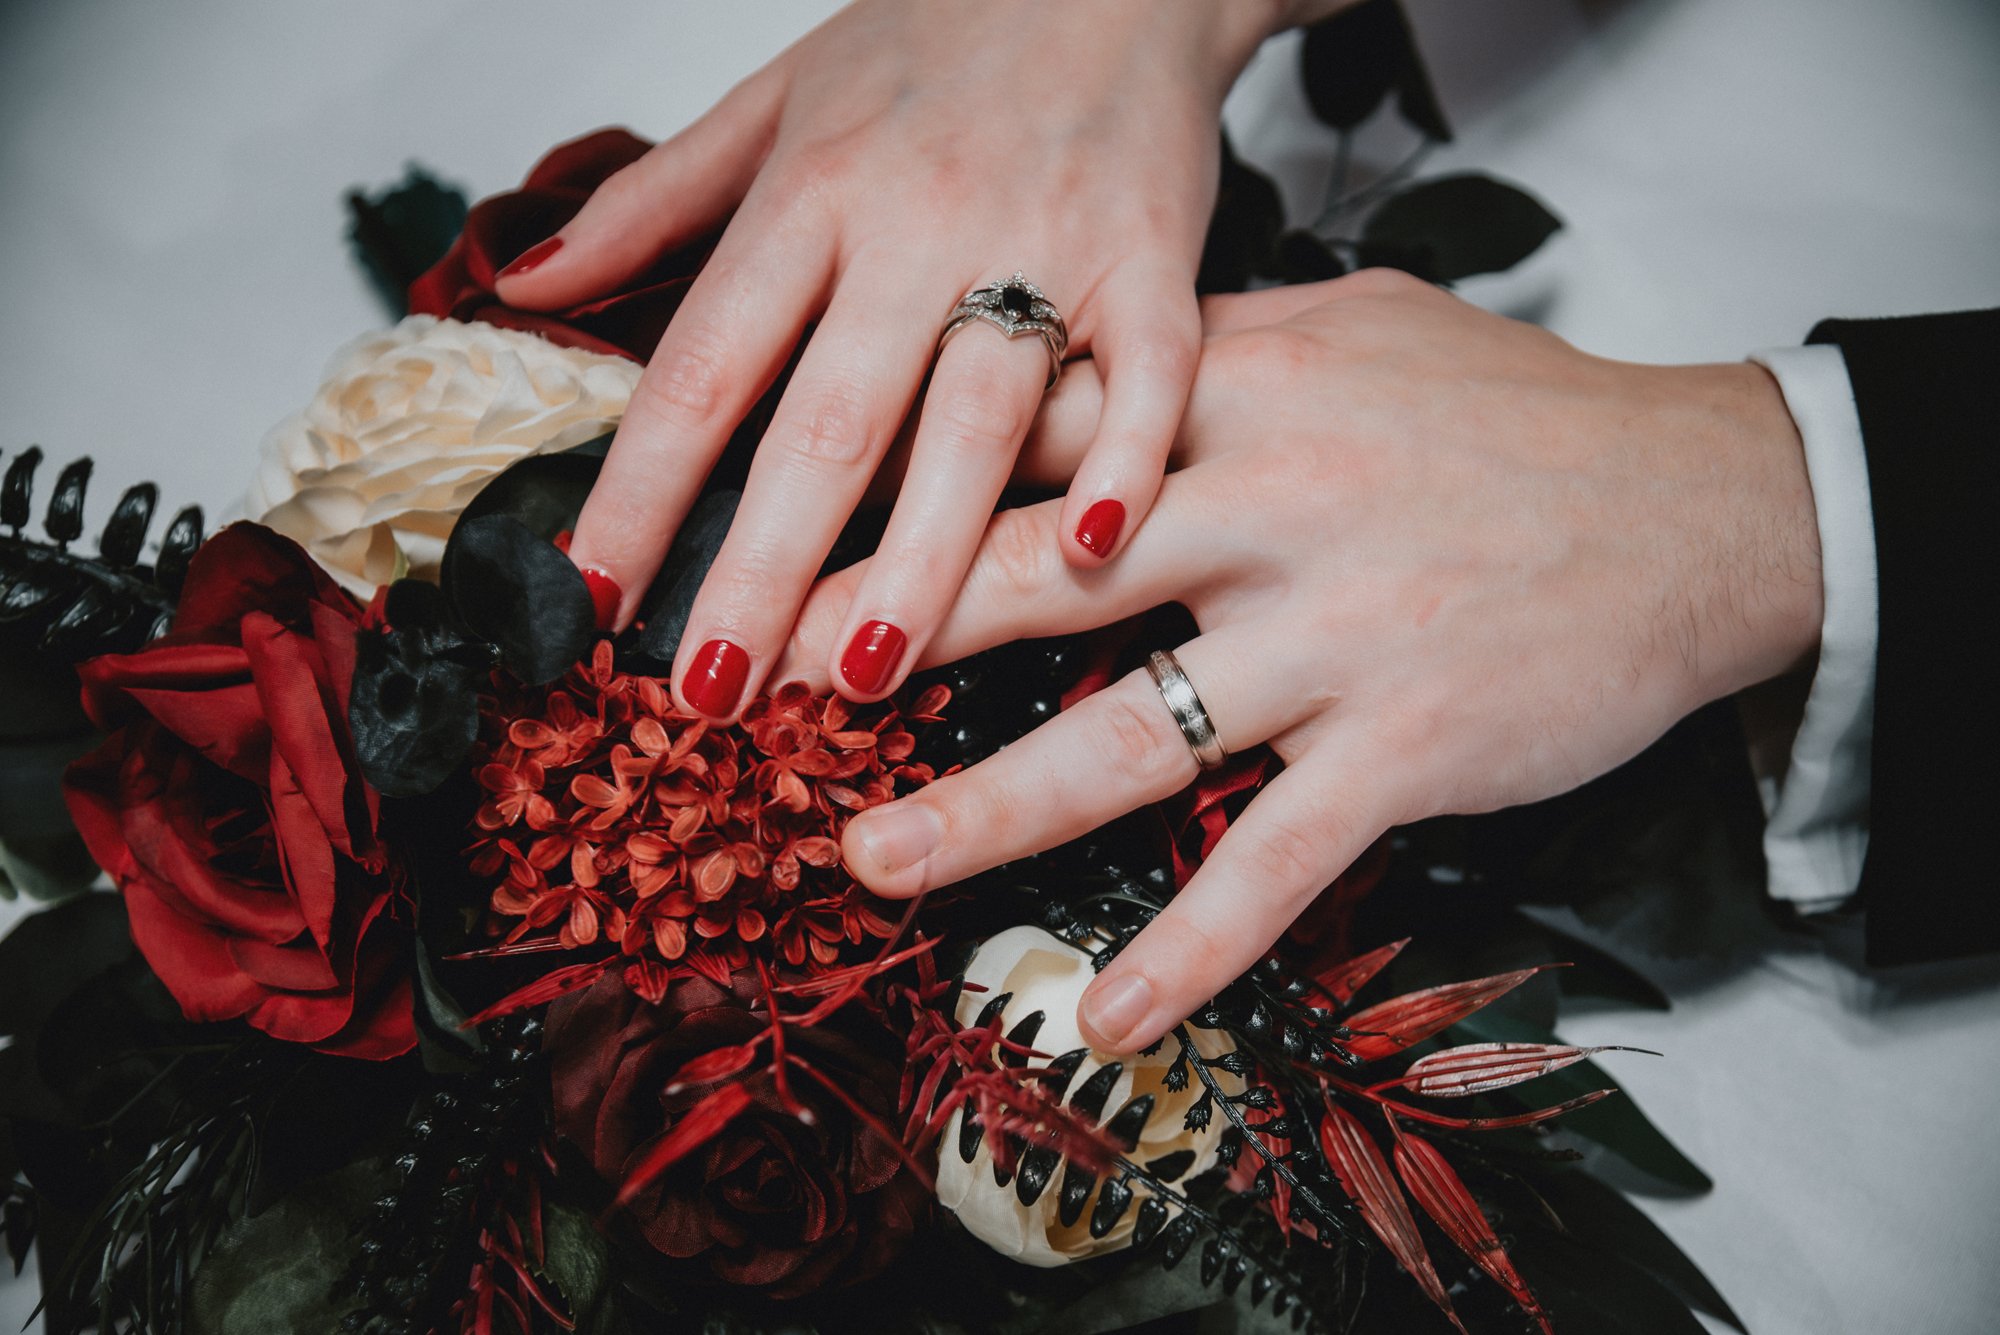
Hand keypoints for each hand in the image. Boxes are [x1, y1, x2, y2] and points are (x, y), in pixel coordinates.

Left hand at [496, 0, 1290, 720]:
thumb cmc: (937, 39)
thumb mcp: (773, 99)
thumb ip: (650, 203)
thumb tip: (522, 286)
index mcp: (811, 189)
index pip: (703, 363)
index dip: (641, 489)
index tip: (595, 595)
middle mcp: (919, 221)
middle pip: (830, 419)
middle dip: (764, 568)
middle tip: (716, 689)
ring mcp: (1046, 241)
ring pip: (977, 418)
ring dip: (924, 557)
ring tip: (865, 670)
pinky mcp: (1155, 258)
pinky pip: (1146, 372)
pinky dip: (1125, 459)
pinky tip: (1089, 550)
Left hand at [783, 270, 1823, 1051]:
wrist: (1710, 501)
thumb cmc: (1522, 418)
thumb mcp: (1359, 331)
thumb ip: (1218, 358)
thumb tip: (1098, 381)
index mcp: (1241, 391)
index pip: (1039, 427)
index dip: (909, 474)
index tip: (802, 519)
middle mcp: (1267, 507)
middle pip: (1036, 574)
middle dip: (886, 629)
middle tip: (765, 681)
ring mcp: (1335, 635)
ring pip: (1123, 734)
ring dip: (982, 810)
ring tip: (869, 859)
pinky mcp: (1405, 748)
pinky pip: (1271, 864)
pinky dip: (1187, 947)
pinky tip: (1107, 1016)